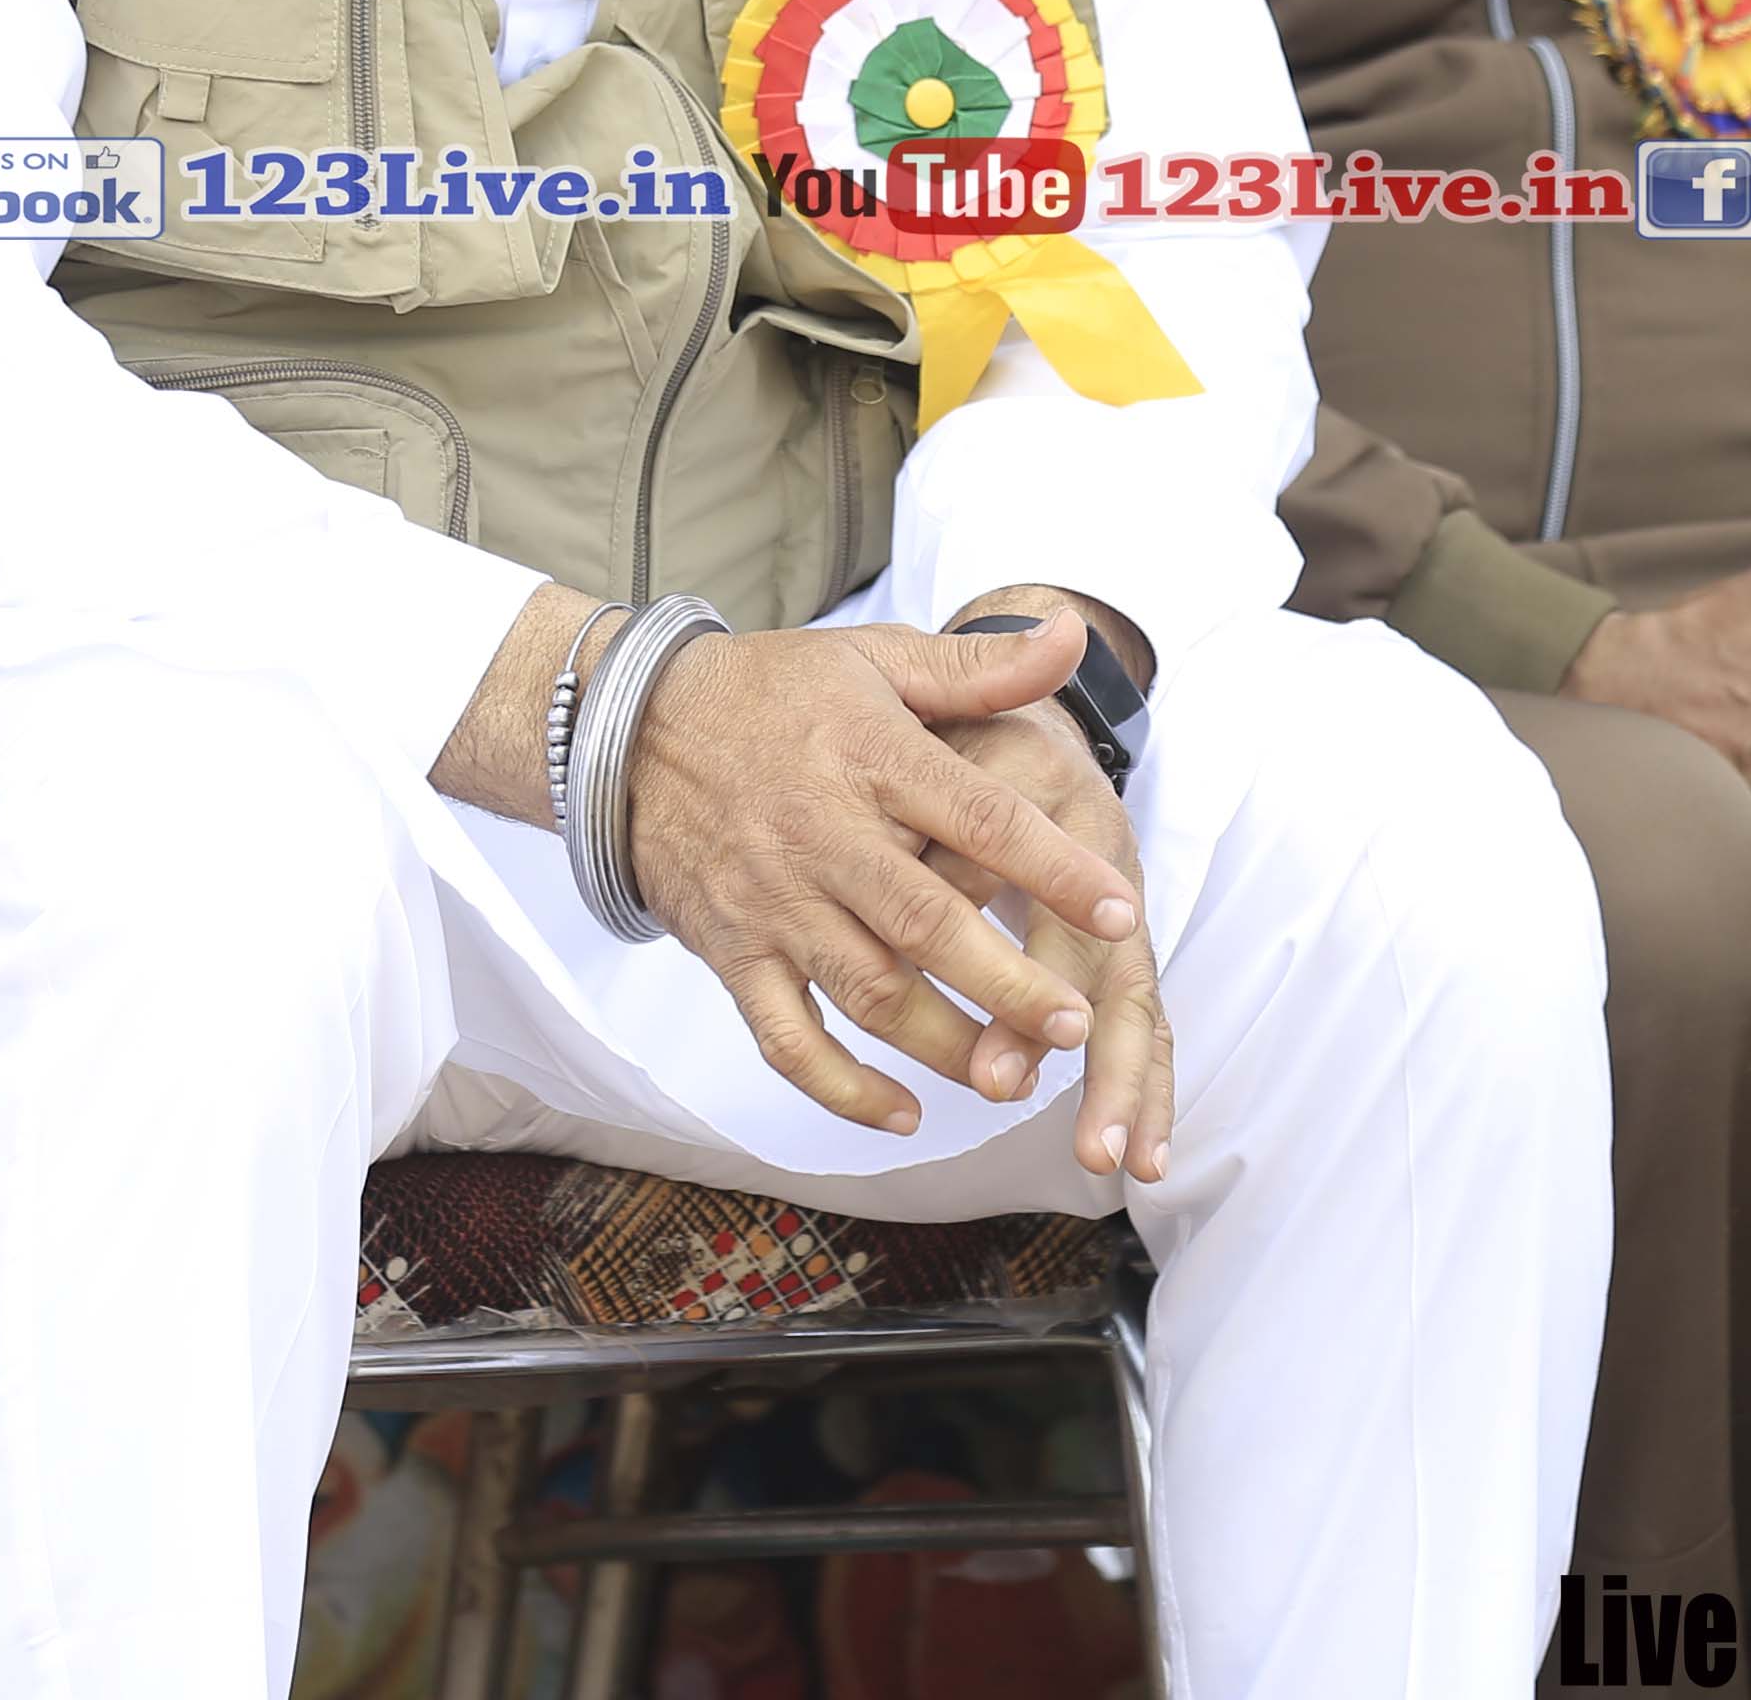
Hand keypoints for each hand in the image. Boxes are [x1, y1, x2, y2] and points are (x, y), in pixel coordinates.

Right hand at [618, 612, 1161, 1158]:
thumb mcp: (873, 656)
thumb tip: (1071, 637)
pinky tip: (901, 1114)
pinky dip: (840, 1087)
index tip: (1121, 911)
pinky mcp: (732, 953)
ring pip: (866, 992)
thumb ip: (978, 667)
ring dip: (942, 1044)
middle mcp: (823, 836)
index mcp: (871, 758)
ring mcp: (774, 903)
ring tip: (1011, 1079)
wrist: (629, 729)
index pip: (979, 816)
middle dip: (1006, 983)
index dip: (1054, 868)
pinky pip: (785, 1038)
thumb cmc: (771, 693)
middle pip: (926, 923)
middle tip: (1077, 1025)